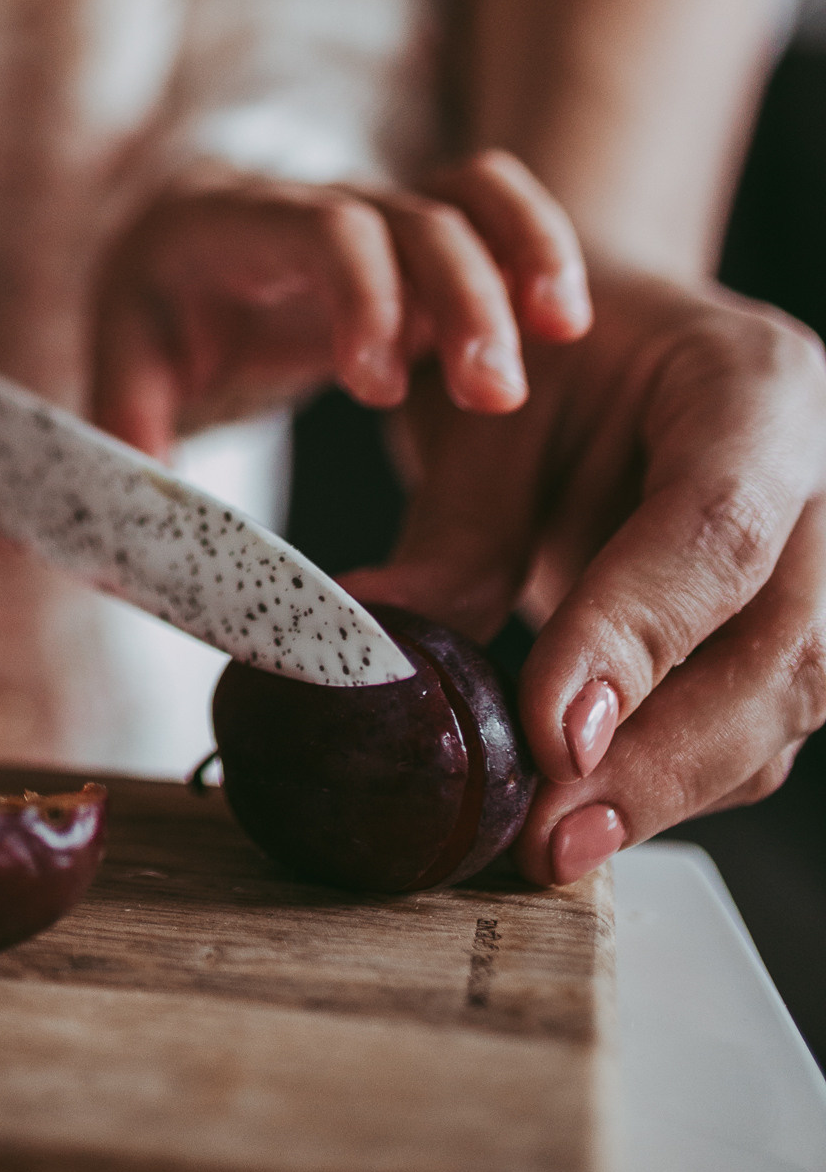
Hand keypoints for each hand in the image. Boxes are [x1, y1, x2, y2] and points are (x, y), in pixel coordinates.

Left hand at [92, 151, 592, 450]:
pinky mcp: (422, 236)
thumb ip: (127, 434)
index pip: (318, 233)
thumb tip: (126, 550)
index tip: (379, 388)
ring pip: (461, 204)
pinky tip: (565, 316)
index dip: (363, 296)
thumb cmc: (158, 307)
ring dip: (519, 260)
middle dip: (463, 296)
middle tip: (497, 395)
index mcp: (230, 228)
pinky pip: (490, 205)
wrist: (183, 241)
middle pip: (410, 216)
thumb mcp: (125, 362)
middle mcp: (314, 206)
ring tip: (561, 336)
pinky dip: (534, 240)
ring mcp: (377, 214)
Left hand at [351, 262, 825, 883]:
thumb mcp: (490, 412)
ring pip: (785, 703)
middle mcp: (822, 474)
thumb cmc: (546, 349)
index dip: (639, 638)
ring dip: (668, 788)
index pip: (716, 526)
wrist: (599, 327)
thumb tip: (389, 645)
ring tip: (554, 844)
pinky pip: (759, 726)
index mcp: (755, 384)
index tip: (552, 732)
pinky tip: (588, 816)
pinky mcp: (803, 629)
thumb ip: (457, 530)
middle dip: (662, 756)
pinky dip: (671, 779)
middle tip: (548, 831)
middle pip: (784, 645)